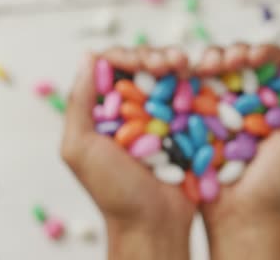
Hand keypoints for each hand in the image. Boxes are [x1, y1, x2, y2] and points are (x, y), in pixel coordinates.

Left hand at [61, 46, 195, 259]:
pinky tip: (200, 77)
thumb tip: (88, 57)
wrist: (153, 223)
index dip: (125, 56)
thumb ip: (78, 104)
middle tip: (170, 63)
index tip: (140, 60)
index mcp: (102, 113)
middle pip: (141, 69)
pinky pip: (189, 97)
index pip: (111, 69)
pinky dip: (195, 83)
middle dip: (155, 57)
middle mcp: (129, 112)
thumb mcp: (79, 148)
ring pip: (167, 78)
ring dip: (177, 65)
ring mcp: (158, 119)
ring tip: (185, 67)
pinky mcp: (182, 128)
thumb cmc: (112, 190)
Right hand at [197, 43, 279, 259]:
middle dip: (224, 55)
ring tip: (200, 69)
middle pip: (229, 65)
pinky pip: (183, 98)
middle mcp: (239, 103)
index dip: (254, 52)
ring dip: (201, 65)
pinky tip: (180, 77)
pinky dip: (180, 83)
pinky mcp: (189, 126)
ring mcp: (212, 114)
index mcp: (269, 102)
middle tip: (219, 64)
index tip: (248, 59)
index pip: (261, 63)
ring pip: (203, 77)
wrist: (242, 215)